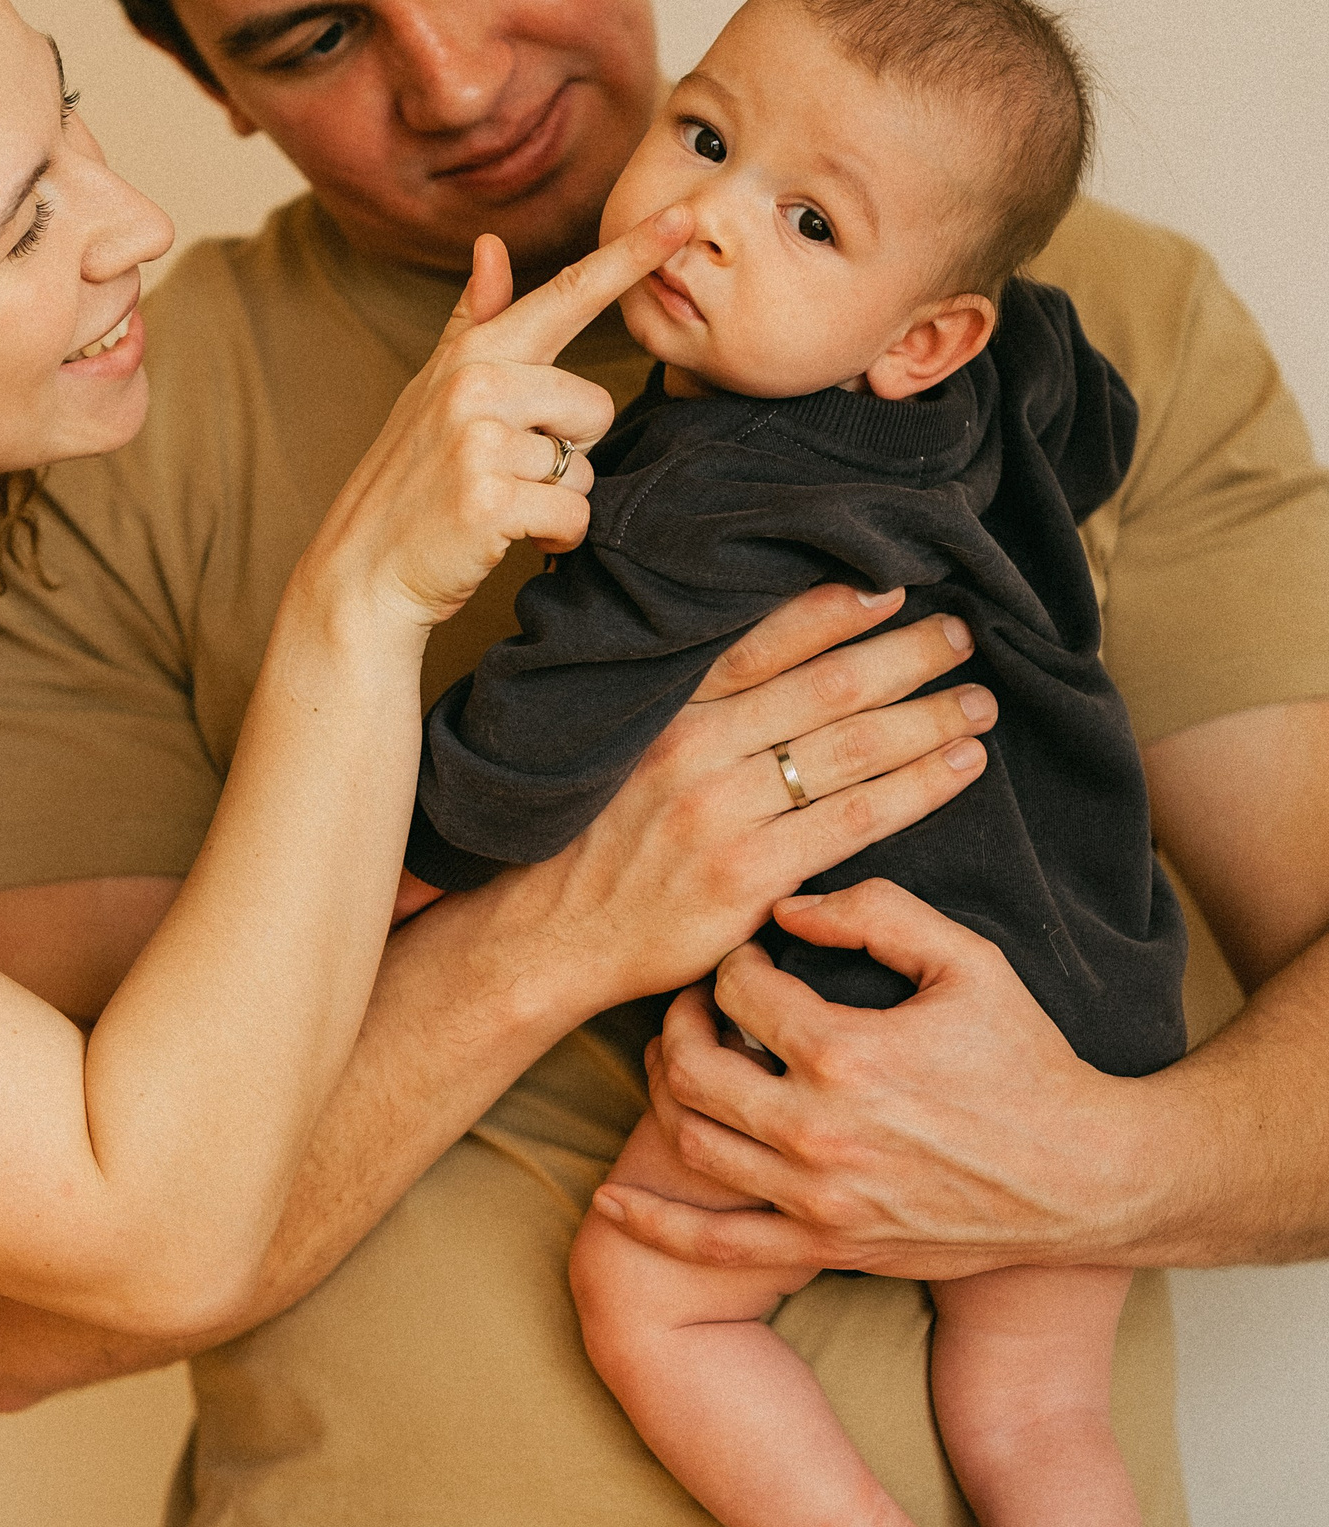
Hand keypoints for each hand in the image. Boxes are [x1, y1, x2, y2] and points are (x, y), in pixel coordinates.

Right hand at [303, 210, 691, 632]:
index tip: (682, 217)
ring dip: (558, 500)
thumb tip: (491, 244)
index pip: (567, 294)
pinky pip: (573, 512)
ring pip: (585, 467)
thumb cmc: (410, 478)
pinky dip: (556, 539)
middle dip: (569, 453)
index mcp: (474, 353)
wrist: (363, 568)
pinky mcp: (488, 498)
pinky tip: (512, 538)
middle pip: (596, 407)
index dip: (630, 256)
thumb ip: (476, 320)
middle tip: (510, 474)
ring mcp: (478, 440)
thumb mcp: (433, 390)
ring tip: (502, 506)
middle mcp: (475, 384)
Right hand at [517, 588, 998, 1009]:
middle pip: (824, 687)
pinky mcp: (750, 875)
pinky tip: (961, 766)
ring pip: (851, 749)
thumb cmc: (589, 846)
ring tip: (978, 702)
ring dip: (928, 717)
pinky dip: (919, 787)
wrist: (547, 937)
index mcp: (665, 713)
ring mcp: (724, 812)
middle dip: (904, 656)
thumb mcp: (618, 754)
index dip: (835, 611)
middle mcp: (695, 750)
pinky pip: (856, 819)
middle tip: (961, 635)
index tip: (893, 589)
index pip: (763, 643)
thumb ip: (687, 715)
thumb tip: (770, 673)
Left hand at [593, 879, 1151, 1278]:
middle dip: (679, 1022)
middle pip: (692, 1067)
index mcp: (846, 1052)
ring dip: (664, 1094)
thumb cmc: (1029, 1062)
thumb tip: (790, 904)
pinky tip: (612, 1201)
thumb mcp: (970, 962)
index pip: (740, 993)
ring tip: (677, 1062)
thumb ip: (879, 914)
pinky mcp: (826, 1246)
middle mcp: (817, 1129)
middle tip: (694, 1003)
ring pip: (690, 1142)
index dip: (733, 965)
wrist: (1085, 1177)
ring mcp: (817, 1197)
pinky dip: (655, 1224)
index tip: (748, 959)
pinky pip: (716, 1246)